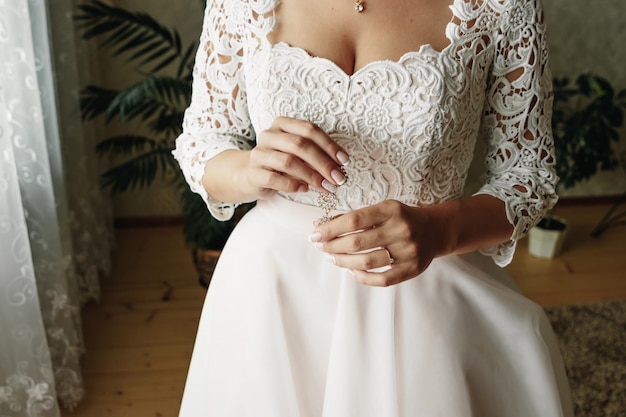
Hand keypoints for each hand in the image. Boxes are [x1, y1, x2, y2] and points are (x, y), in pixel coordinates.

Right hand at [240, 116, 349, 199]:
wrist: (249, 175)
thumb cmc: (280, 163)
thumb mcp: (298, 154)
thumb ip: (315, 154)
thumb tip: (339, 166)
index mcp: (282, 124)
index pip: (309, 129)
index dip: (329, 145)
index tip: (344, 161)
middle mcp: (269, 135)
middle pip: (300, 145)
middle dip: (323, 163)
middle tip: (338, 178)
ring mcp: (259, 153)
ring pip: (288, 162)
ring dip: (311, 176)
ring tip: (326, 187)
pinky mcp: (253, 173)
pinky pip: (274, 179)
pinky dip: (293, 185)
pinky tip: (305, 190)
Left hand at [309, 200, 450, 286]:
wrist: (436, 230)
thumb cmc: (401, 218)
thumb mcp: (383, 209)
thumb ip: (356, 217)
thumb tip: (320, 225)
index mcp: (391, 210)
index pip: (354, 219)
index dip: (330, 228)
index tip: (315, 234)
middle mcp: (401, 229)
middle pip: (357, 242)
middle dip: (333, 246)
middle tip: (320, 247)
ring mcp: (408, 251)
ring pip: (367, 262)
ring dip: (344, 261)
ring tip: (332, 258)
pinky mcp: (412, 269)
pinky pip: (382, 279)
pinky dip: (363, 277)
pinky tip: (351, 271)